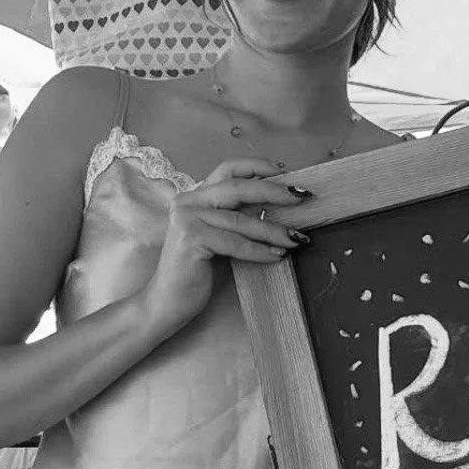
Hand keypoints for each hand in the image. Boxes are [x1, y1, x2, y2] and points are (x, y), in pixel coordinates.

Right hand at [137, 158, 311, 337]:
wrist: (167, 301)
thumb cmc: (198, 270)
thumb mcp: (220, 236)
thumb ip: (239, 218)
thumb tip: (280, 206)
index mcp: (196, 196)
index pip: (228, 169)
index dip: (257, 167)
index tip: (285, 171)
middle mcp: (188, 201)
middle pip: (237, 188)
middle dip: (273, 191)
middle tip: (301, 198)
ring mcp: (187, 219)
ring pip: (240, 220)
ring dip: (273, 230)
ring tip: (296, 238)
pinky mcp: (191, 239)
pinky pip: (235, 243)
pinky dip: (259, 250)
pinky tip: (277, 256)